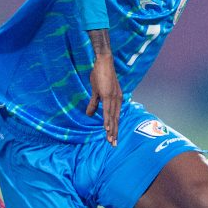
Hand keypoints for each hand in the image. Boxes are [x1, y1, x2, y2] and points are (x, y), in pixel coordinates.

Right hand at [86, 30, 121, 145]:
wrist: (103, 62)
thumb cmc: (100, 74)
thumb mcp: (96, 91)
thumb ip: (94, 103)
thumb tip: (90, 114)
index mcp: (116, 100)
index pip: (116, 117)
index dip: (115, 128)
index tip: (113, 139)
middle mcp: (117, 100)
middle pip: (116, 120)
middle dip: (115, 133)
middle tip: (113, 145)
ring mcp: (113, 98)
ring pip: (113, 117)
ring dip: (111, 130)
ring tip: (110, 140)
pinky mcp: (108, 95)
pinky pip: (107, 110)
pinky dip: (108, 120)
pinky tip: (107, 128)